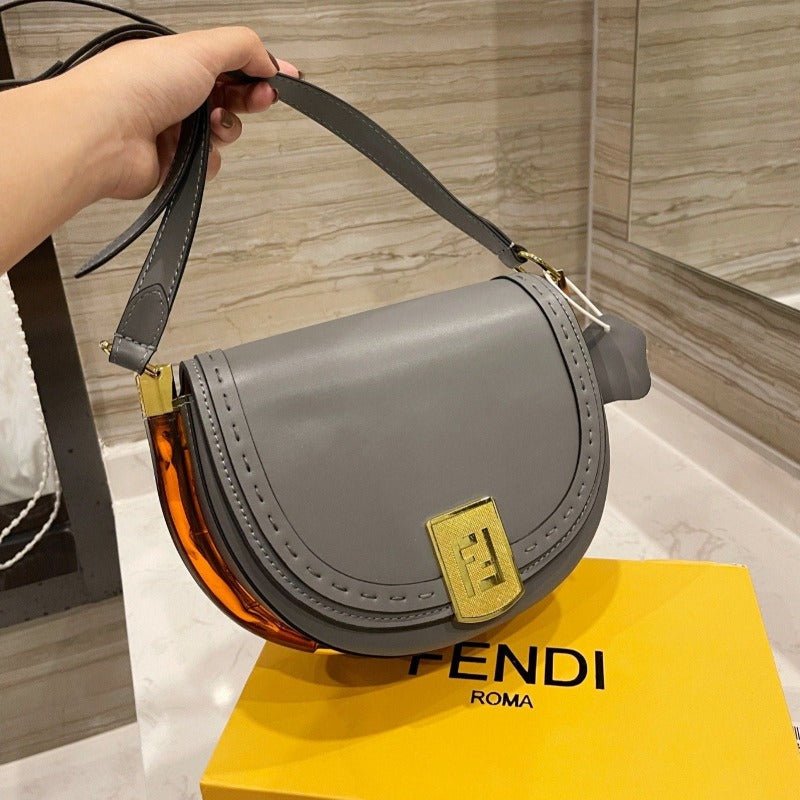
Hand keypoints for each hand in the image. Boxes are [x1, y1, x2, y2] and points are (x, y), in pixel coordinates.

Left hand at [58, 27, 299, 199]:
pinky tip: (192, 151)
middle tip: (260, 99)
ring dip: (226, 129)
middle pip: (230, 98)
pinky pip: (209, 164)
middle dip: (249, 99)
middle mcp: (174, 93)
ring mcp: (174, 130)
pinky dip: (207, 159)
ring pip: (223, 133)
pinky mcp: (174, 163)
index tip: (283, 78)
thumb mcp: (200, 48)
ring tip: (210, 124)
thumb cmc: (135, 85)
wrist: (105, 135)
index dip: (258, 70)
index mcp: (177, 60)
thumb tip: (270, 60)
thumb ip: (243, 48)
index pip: (228, 62)